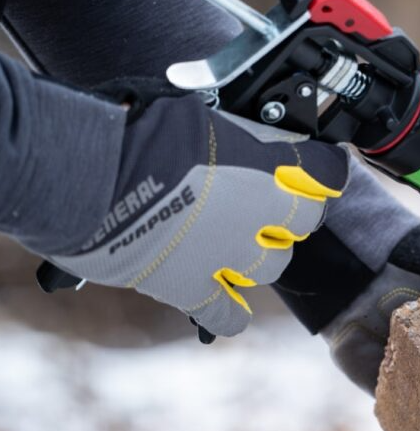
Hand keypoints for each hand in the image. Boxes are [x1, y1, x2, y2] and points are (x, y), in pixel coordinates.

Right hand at [47, 89, 348, 337]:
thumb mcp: (197, 115)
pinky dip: (230, 312)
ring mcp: (225, 256)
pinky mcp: (190, 288)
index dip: (325, 172)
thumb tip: (252, 140)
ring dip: (263, 253)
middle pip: (302, 224)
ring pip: (272, 266)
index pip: (323, 175)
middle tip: (270, 204)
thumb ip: (236, 135)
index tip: (323, 169)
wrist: (84, 173)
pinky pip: (227, 316)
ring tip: (240, 242)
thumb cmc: (133, 131)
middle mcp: (254, 216)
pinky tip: (228, 302)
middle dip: (291, 213)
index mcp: (262, 168)